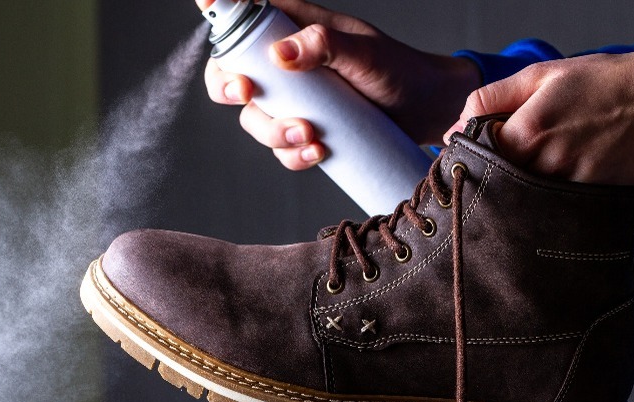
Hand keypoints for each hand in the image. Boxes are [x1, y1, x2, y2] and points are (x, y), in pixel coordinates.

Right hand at [199, 0, 479, 169]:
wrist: (427, 112)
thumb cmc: (398, 69)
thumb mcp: (365, 51)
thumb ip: (325, 44)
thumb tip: (280, 53)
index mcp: (294, 28)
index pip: (245, 15)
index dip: (219, 9)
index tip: (206, 2)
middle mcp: (287, 65)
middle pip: (232, 72)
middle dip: (228, 86)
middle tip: (246, 94)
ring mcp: (295, 101)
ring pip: (255, 118)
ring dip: (272, 131)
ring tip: (309, 136)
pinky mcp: (307, 131)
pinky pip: (282, 148)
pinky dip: (293, 155)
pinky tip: (318, 153)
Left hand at [450, 38, 633, 184]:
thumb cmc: (605, 82)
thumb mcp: (541, 75)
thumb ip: (491, 98)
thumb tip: (453, 126)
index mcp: (527, 131)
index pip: (476, 158)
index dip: (472, 157)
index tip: (476, 155)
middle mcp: (545, 164)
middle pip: (498, 183)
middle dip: (495, 177)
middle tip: (510, 163)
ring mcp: (569, 186)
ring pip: (526, 200)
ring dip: (523, 190)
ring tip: (543, 168)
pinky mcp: (592, 200)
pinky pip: (558, 208)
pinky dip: (551, 200)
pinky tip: (562, 181)